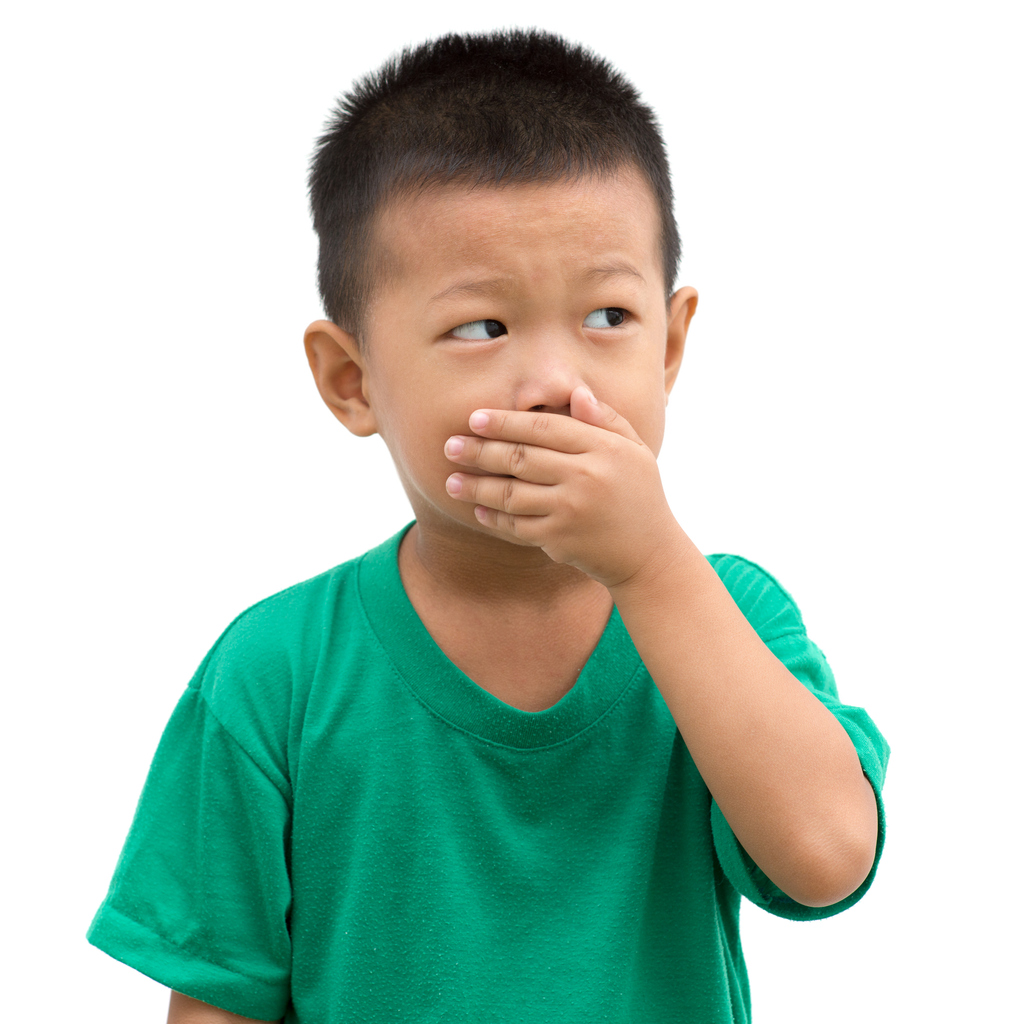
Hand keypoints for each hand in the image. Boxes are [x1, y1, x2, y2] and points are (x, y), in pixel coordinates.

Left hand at [443, 385, 681, 588]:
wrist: (649, 554)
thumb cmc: (639, 496)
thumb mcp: (634, 450)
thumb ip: (605, 420)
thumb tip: (576, 393)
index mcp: (603, 449)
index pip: (544, 427)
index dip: (506, 422)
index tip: (475, 418)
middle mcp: (585, 477)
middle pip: (520, 458)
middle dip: (479, 451)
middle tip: (449, 445)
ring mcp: (569, 510)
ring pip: (510, 494)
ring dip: (476, 486)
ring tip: (451, 480)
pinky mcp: (559, 540)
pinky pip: (516, 525)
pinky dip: (493, 518)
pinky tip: (477, 509)